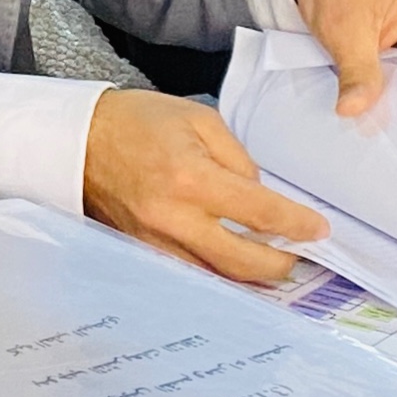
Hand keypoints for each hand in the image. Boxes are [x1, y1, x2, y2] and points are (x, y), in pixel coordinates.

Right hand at [80, 86, 326, 283]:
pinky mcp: (142, 253)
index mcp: (191, 178)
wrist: (77, 141)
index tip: (319, 230)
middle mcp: (174, 218)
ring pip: (216, 278)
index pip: (259, 213)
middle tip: (299, 256)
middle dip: (280, 264)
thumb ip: (237, 159)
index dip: (296, 225)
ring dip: (250, 276)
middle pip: (242, 261)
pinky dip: (217, 275)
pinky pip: (189, 274)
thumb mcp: (198, 119)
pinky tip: (233, 265)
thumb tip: (259, 195)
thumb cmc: (139, 122)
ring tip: (272, 263)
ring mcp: (155, 242)